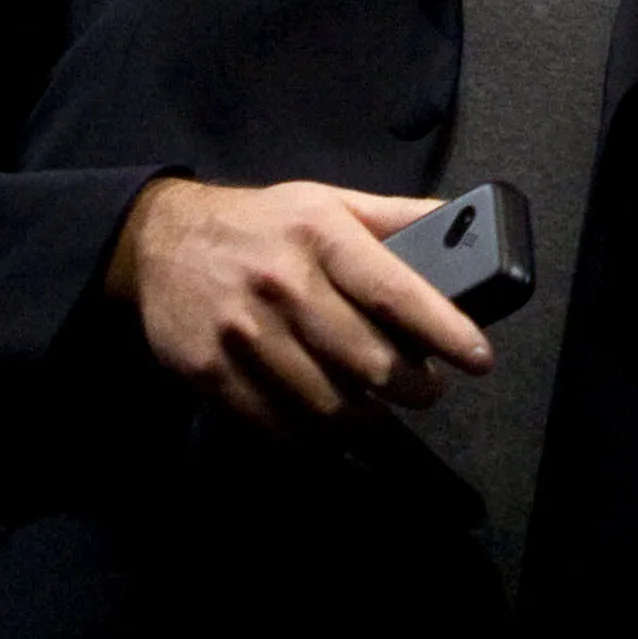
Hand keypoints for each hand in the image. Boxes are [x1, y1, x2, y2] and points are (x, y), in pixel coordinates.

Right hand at [104, 178, 493, 433]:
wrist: (159, 241)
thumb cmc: (262, 223)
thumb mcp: (329, 201)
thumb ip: (396, 216)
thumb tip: (461, 220)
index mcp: (323, 236)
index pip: (397, 293)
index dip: (445, 332)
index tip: (478, 359)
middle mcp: (284, 284)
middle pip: (368, 361)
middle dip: (413, 387)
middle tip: (425, 390)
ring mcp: (244, 333)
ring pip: (326, 404)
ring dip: (367, 420)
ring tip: (378, 411)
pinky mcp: (210, 371)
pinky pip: (276, 426)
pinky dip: (311, 438)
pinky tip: (328, 426)